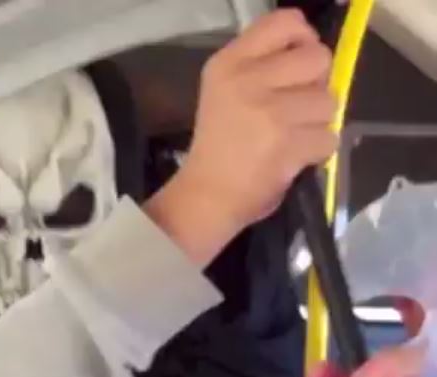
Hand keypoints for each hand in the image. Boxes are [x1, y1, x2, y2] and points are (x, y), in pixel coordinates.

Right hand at [146, 9, 337, 264]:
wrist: (206, 196)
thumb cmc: (219, 145)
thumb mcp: (226, 91)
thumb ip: (262, 66)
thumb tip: (313, 55)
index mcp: (228, 63)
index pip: (285, 22)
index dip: (304, 39)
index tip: (299, 63)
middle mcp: (247, 80)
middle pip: (317, 58)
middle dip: (315, 85)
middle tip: (295, 108)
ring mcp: (269, 112)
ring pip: (328, 101)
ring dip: (317, 123)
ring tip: (289, 137)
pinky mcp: (287, 143)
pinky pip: (328, 137)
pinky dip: (317, 152)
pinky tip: (292, 157)